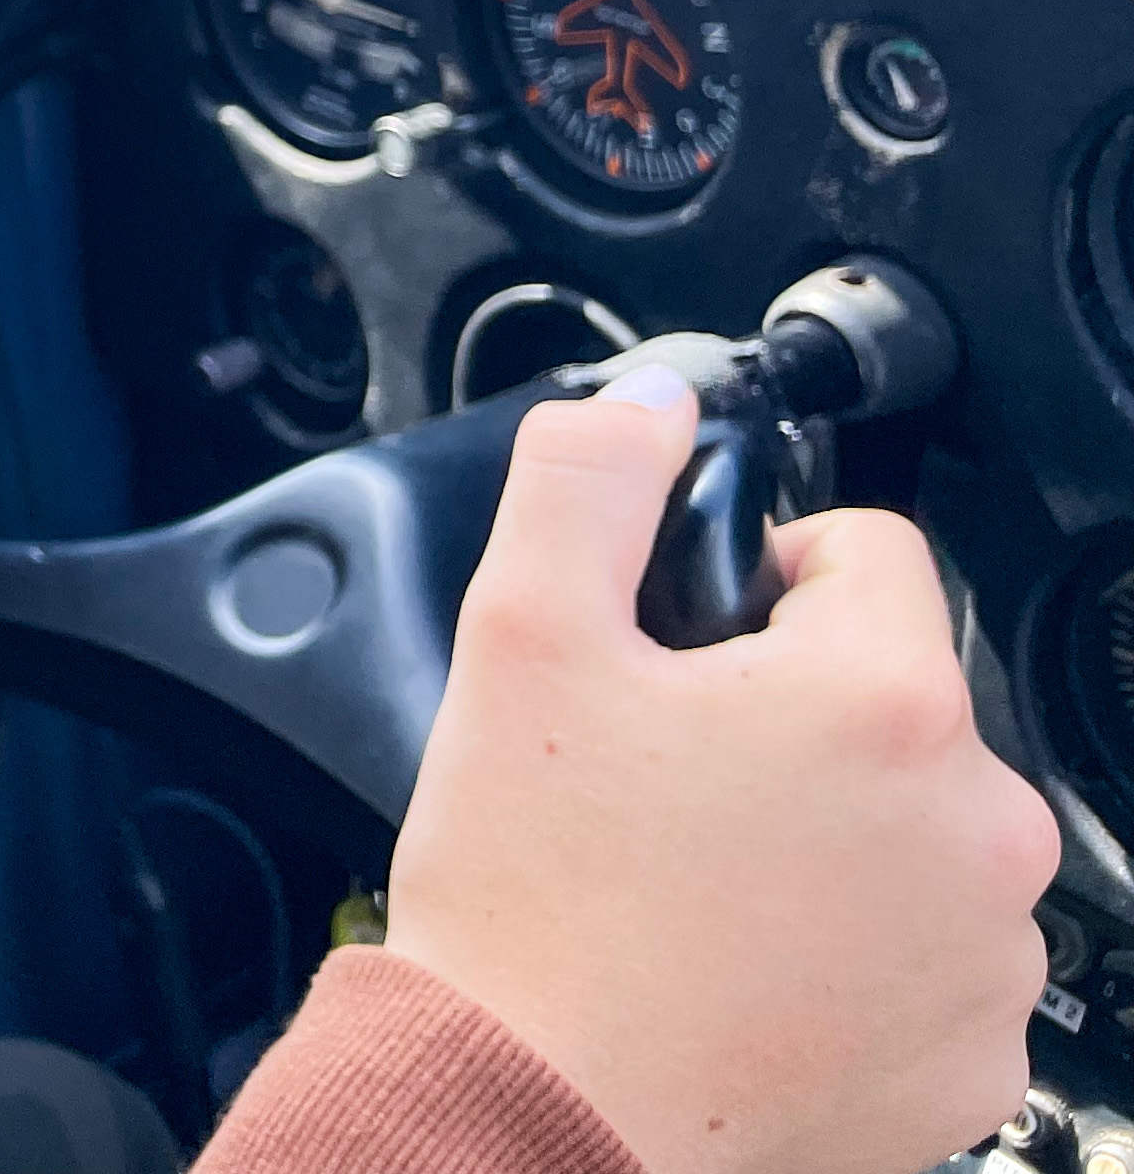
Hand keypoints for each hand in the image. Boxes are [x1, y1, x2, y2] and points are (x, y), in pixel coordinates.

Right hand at [387, 371, 1057, 1173]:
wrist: (534, 1109)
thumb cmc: (534, 896)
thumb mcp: (520, 633)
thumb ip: (589, 479)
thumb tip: (653, 405)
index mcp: (885, 701)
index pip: (868, 551)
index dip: (755, 579)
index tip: (685, 651)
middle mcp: (978, 828)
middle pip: (894, 698)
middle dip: (791, 715)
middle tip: (666, 776)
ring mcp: (988, 958)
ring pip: (915, 828)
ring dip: (831, 833)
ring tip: (699, 879)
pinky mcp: (974, 1062)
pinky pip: (928, 956)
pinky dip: (851, 950)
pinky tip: (743, 962)